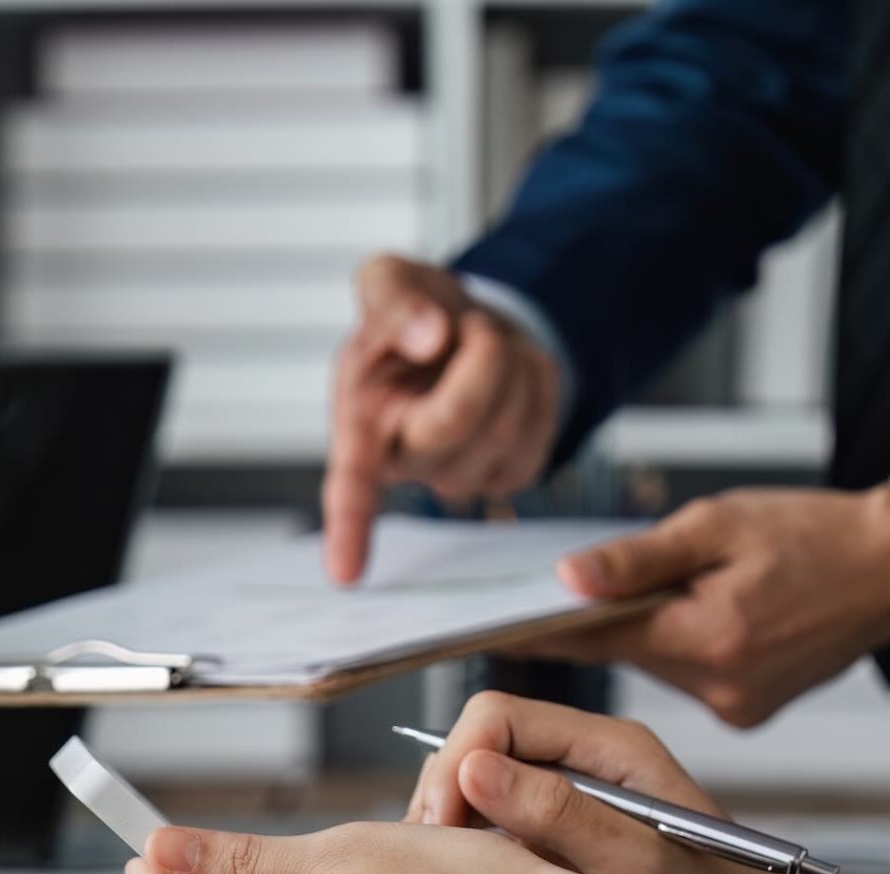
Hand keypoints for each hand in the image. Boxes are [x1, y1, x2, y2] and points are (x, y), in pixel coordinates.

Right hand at [323, 255, 561, 584]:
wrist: (462, 325)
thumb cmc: (411, 314)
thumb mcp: (387, 281)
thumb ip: (393, 297)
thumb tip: (429, 335)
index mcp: (360, 425)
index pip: (352, 486)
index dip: (349, 529)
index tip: (346, 576)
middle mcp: (407, 464)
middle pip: (458, 420)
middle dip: (480, 356)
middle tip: (470, 323)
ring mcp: (463, 476)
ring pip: (509, 417)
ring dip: (511, 357)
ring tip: (482, 341)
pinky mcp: (513, 471)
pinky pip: (543, 420)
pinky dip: (537, 375)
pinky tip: (510, 367)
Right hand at [406, 692, 806, 873]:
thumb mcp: (634, 867)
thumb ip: (557, 814)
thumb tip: (473, 769)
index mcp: (611, 746)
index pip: (499, 715)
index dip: (457, 761)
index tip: (442, 826)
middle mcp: (587, 757)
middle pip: (480, 742)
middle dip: (445, 792)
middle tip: (433, 861)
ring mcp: (570, 792)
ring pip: (478, 780)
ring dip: (452, 823)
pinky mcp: (558, 829)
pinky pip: (492, 818)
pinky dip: (469, 847)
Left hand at [530, 485, 889, 726]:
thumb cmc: (815, 533)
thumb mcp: (718, 524)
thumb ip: (638, 559)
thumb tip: (567, 579)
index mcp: (706, 635)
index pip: (594, 638)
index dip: (540, 628)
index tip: (488, 625)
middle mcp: (717, 684)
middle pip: (623, 653)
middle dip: (600, 620)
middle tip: (567, 588)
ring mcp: (735, 704)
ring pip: (655, 665)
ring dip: (647, 631)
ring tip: (671, 588)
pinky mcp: (749, 709)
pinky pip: (689, 677)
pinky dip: (683, 646)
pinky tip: (707, 615)